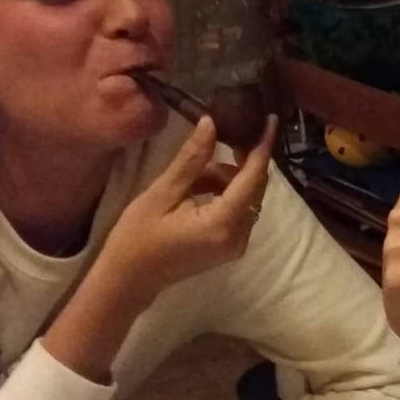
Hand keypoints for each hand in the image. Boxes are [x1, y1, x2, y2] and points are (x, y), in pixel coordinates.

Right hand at [93, 114, 277, 309]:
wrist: (128, 280)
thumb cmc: (138, 238)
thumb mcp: (162, 193)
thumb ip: (192, 160)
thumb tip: (212, 123)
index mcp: (223, 223)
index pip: (253, 177)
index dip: (262, 146)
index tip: (271, 119)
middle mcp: (239, 236)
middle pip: (255, 187)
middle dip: (242, 160)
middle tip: (223, 134)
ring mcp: (237, 244)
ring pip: (247, 197)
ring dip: (228, 177)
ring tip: (194, 173)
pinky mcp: (230, 246)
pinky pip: (238, 209)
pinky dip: (224, 193)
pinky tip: (197, 188)